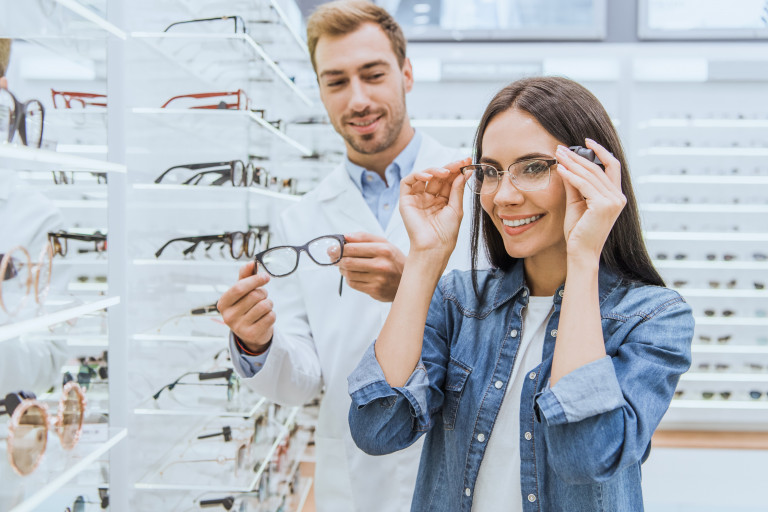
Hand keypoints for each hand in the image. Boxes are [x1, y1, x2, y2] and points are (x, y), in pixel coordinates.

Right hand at [217, 261, 274, 351]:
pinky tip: (265, 317)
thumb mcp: (242, 292)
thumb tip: (251, 262)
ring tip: (264, 306)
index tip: (265, 276)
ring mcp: (239, 327)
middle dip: (263, 292)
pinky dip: (272, 314)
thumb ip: (245, 276)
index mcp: (223, 303)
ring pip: (264, 306)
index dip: (254, 280)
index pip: (239, 288)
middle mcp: (228, 316)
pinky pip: (270, 317)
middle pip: (254, 296)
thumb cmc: (246, 307)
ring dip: (269, 303)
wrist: (251, 333)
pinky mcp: (252, 335)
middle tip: (263, 296)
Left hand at [337, 232, 405, 301]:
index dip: (338, 248)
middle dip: (337, 259)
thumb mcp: (384, 244)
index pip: (353, 248)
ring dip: (342, 269)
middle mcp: (382, 265)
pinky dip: (349, 278)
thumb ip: (364, 237)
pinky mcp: (375, 291)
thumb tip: (345, 236)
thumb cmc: (394, 260)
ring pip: (349, 274)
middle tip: (333, 257)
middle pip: (348, 262)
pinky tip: (354, 274)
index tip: (332, 248)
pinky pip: (353, 284)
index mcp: (384, 250)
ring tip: (344, 266)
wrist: (409, 281)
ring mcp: (378, 279)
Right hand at [398, 158, 469, 255]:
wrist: (434, 247)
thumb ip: (457, 189)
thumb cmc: (446, 233)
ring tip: (445, 172)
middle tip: (460, 162)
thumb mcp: (456, 208)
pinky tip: (429, 176)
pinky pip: (408, 182)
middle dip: (449, 167)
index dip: (457, 170)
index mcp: (442, 200)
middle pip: (438, 176)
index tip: (468, 162)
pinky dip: (417, 175)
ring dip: (435, 170)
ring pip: (424, 176)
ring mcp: (417, 198)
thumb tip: (463, 172)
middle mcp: (429, 198)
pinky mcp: (406, 200)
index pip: (448, 180)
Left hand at [556, 139, 625, 262]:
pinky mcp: (603, 205)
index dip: (601, 151)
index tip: (586, 141)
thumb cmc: (579, 231)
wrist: (580, 252)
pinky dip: (571, 175)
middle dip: (578, 156)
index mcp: (616, 196)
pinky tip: (560, 169)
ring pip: (590, 174)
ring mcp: (613, 201)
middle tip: (561, 148)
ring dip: (572, 163)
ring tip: (558, 155)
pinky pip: (584, 184)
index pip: (612, 166)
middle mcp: (619, 197)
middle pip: (598, 168)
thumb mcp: (577, 203)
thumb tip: (567, 165)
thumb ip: (575, 185)